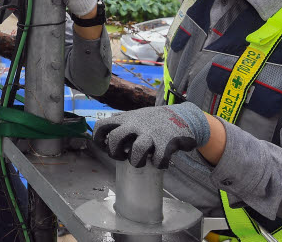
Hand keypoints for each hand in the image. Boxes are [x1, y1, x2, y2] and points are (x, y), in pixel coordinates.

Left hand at [93, 103, 210, 168]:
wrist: (183, 116)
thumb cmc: (154, 121)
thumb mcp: (135, 117)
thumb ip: (121, 125)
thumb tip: (105, 139)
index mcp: (126, 118)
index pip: (101, 125)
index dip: (98, 139)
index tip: (105, 147)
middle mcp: (136, 124)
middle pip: (115, 138)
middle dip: (115, 153)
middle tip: (122, 157)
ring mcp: (151, 133)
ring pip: (137, 150)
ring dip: (137, 162)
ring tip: (141, 162)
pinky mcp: (167, 142)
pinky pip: (159, 159)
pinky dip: (159, 164)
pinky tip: (160, 161)